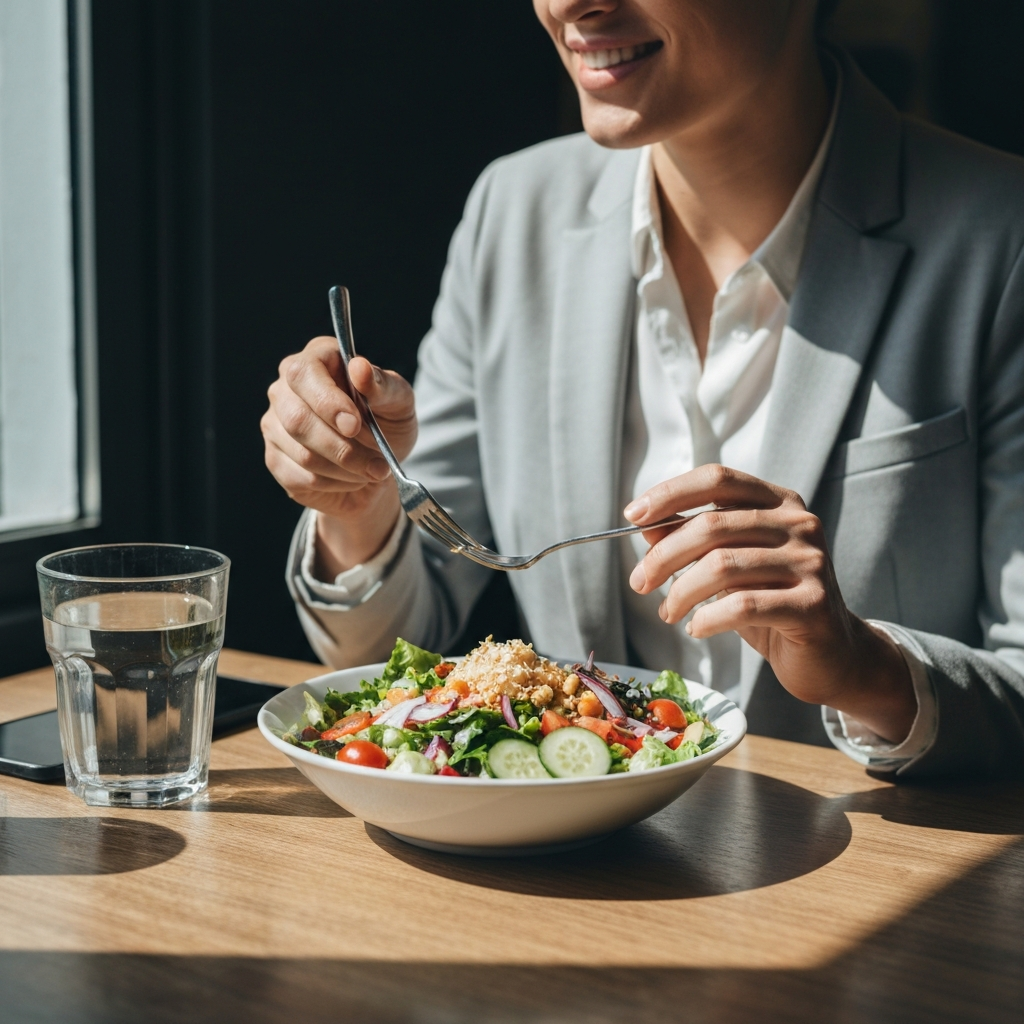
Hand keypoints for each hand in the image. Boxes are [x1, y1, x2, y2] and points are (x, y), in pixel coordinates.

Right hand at [261, 336, 416, 574]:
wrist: (380, 465)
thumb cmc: (388, 422)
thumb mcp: (399, 401)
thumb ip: (382, 385)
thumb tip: (359, 368)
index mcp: (316, 359)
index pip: (304, 374)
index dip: (327, 402)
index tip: (354, 425)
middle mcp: (286, 388)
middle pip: (297, 418)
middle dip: (343, 447)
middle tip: (378, 463)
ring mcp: (275, 424)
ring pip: (302, 453)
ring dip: (346, 469)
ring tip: (374, 470)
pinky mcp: (276, 459)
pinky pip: (301, 478)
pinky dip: (336, 484)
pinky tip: (353, 478)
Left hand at [623, 464, 916, 743]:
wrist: (832, 655)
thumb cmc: (772, 605)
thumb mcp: (730, 566)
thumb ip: (695, 541)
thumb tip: (646, 526)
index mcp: (779, 502)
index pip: (718, 480)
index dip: (671, 493)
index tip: (632, 516)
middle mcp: (800, 523)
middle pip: (711, 524)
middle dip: (663, 556)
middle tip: (640, 583)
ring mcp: (811, 562)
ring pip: (721, 566)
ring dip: (680, 592)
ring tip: (669, 612)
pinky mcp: (813, 604)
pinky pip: (742, 605)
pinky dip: (707, 618)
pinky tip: (697, 628)